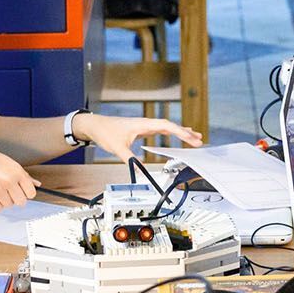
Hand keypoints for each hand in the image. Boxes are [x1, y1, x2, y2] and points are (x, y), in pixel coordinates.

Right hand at [0, 138, 38, 210]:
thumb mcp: (8, 162)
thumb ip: (24, 175)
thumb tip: (37, 184)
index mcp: (17, 171)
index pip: (31, 193)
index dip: (25, 194)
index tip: (18, 191)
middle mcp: (9, 180)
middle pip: (21, 203)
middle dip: (14, 199)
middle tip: (4, 190)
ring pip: (8, 206)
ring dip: (1, 200)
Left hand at [73, 112, 201, 159]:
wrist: (95, 125)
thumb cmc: (105, 132)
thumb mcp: (118, 148)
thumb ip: (130, 159)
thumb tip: (139, 169)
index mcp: (143, 124)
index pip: (166, 126)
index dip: (180, 132)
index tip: (191, 138)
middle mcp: (145, 123)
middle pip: (170, 126)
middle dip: (185, 133)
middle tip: (199, 140)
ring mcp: (144, 125)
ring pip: (167, 127)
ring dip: (180, 131)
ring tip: (194, 136)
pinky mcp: (142, 129)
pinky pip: (161, 130)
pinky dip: (171, 132)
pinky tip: (176, 135)